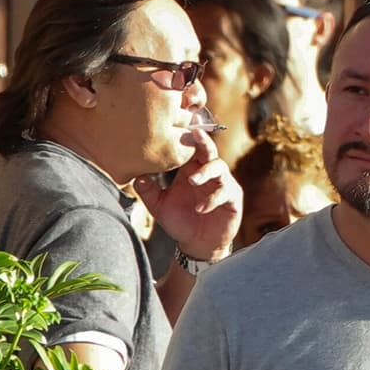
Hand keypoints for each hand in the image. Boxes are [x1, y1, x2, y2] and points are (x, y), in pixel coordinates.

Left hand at [133, 130, 241, 264]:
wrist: (197, 244)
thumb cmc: (180, 221)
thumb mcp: (159, 205)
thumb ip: (147, 190)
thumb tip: (136, 174)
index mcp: (191, 170)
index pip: (191, 149)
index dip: (188, 138)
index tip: (180, 126)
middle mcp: (208, 174)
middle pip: (209, 151)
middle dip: (203, 142)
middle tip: (195, 136)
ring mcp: (223, 185)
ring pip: (220, 169)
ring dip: (206, 173)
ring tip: (193, 182)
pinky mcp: (232, 200)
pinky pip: (226, 193)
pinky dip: (212, 199)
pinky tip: (200, 209)